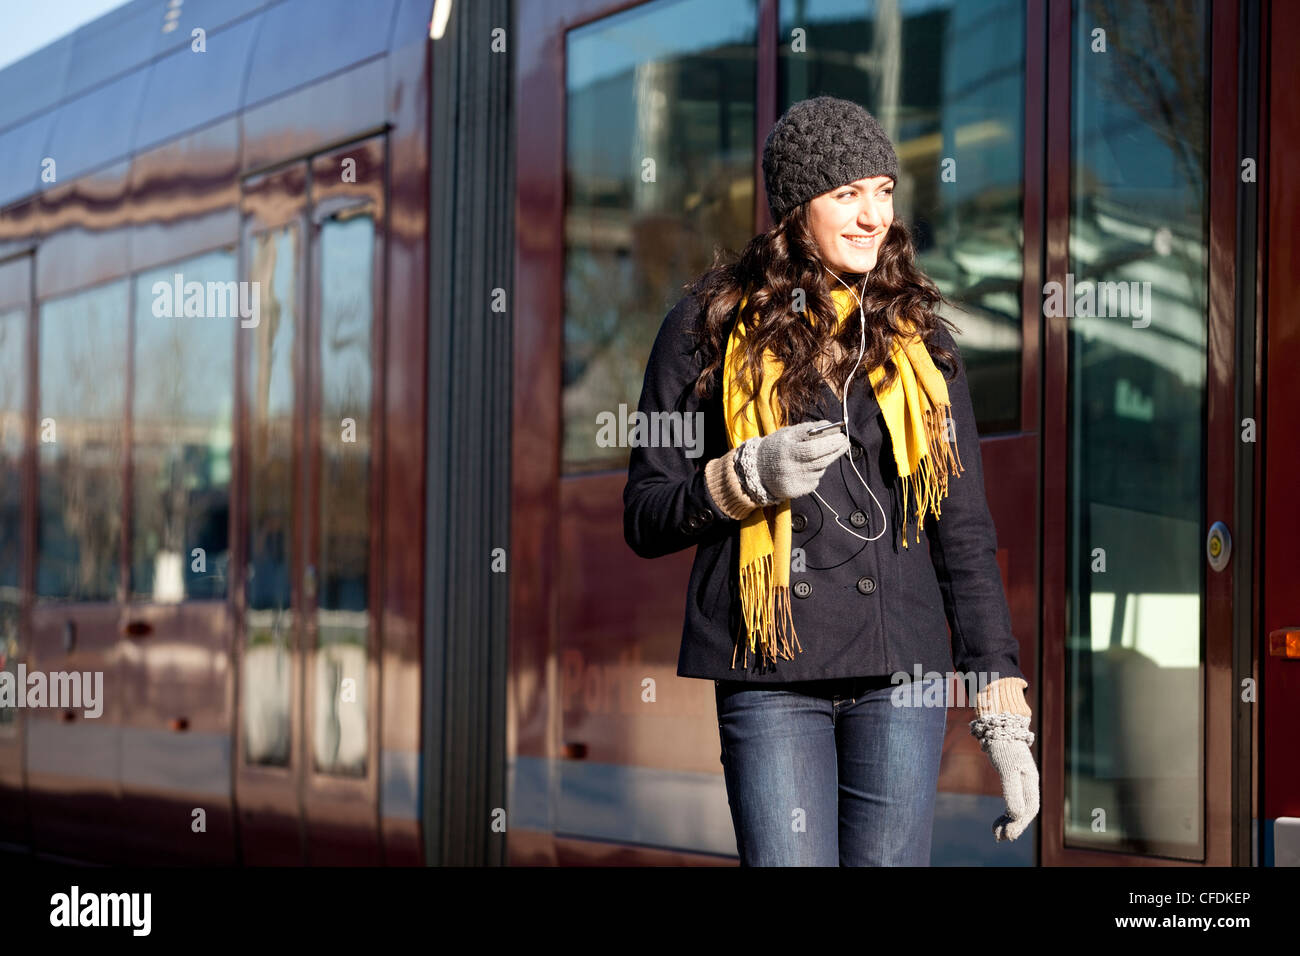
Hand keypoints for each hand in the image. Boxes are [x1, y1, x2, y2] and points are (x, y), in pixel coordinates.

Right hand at [744, 420, 848, 502]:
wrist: (756, 471)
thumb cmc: (775, 447)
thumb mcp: (787, 434)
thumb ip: (808, 429)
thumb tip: (832, 426)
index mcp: (785, 451)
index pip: (813, 448)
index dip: (830, 443)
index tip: (841, 435)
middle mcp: (790, 468)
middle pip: (821, 460)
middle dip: (836, 449)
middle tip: (844, 442)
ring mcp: (795, 481)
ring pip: (820, 469)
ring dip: (825, 459)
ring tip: (818, 453)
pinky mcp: (798, 491)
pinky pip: (815, 479)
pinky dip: (816, 471)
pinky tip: (806, 467)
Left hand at [970, 713, 1038, 841]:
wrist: (997, 725)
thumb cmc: (1002, 746)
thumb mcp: (1006, 768)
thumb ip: (1012, 791)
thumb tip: (1017, 815)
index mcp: (1031, 780)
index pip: (1030, 807)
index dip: (1020, 823)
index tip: (1007, 834)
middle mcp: (1028, 782)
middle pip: (1025, 810)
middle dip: (1014, 826)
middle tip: (999, 838)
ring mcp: (1021, 781)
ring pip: (1019, 808)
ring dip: (1008, 822)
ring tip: (996, 834)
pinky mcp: (1011, 779)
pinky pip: (1012, 801)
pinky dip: (1005, 813)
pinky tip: (998, 822)